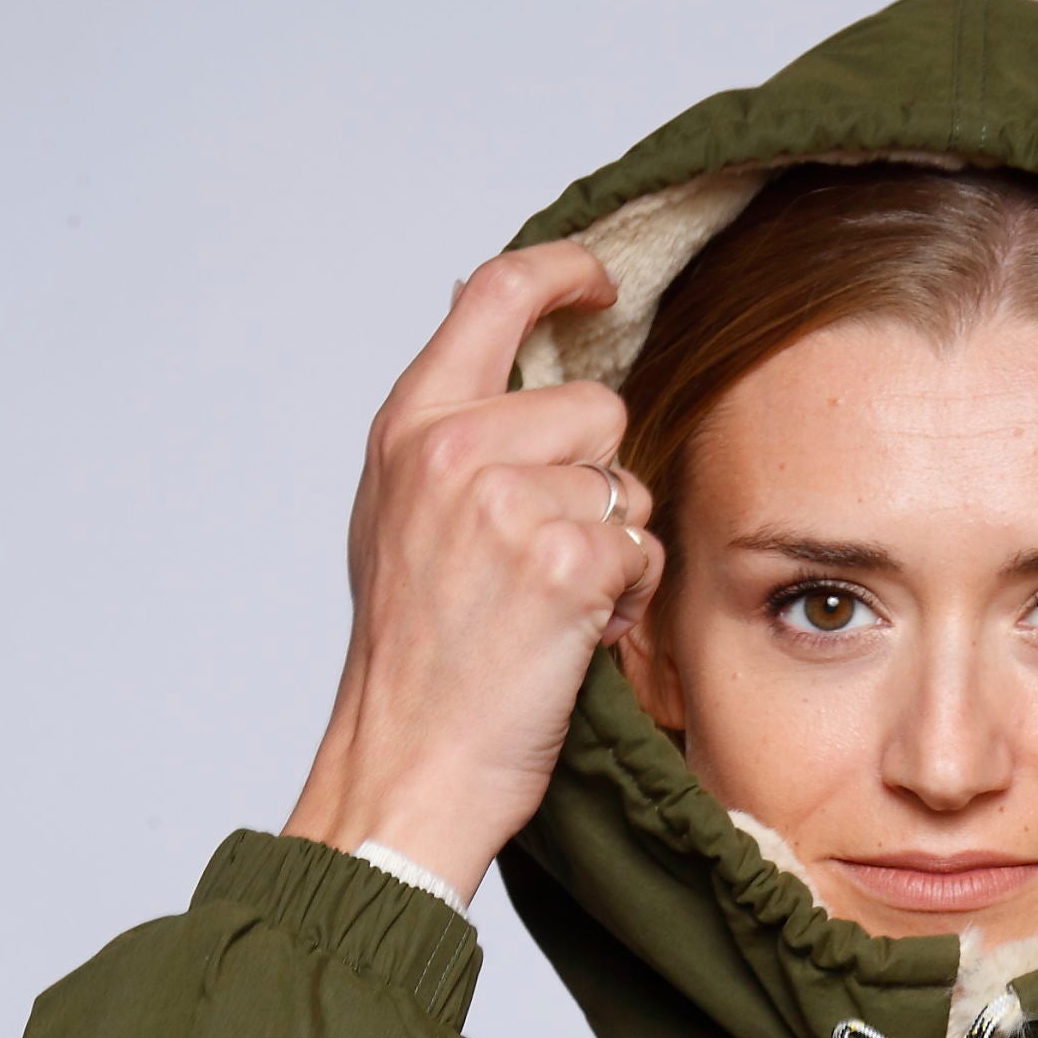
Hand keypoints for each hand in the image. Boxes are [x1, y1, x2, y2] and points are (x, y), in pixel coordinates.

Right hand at [283, 240, 664, 902]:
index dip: (562, 273)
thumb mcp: (395, 518)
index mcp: (408, 428)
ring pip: (623, 483)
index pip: (495, 296)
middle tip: (544, 557)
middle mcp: (453, 449)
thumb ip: (446, 434)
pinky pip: (641, 549)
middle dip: (593, 479)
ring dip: (613, 545)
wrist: (408, 764)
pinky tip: (572, 635)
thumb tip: (493, 345)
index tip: (599, 282)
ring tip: (551, 604)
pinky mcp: (563, 562)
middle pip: (594, 406)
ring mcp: (507, 503)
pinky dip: (625, 598)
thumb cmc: (411, 663)